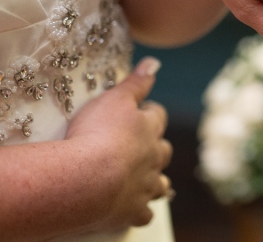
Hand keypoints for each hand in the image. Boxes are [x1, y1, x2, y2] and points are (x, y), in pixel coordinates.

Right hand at [66, 58, 171, 230]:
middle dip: (155, 146)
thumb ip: (136, 82)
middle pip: (162, 150)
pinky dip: (141, 210)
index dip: (149, 112)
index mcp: (149, 129)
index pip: (157, 116)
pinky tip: (138, 208)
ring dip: (155, 180)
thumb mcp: (114, 99)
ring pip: (159, 183)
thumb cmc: (96, 135)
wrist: (85, 181)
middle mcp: (153, 158)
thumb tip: (155, 63)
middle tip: (142, 146)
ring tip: (148, 178)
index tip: (142, 111)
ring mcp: (145, 186)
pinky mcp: (132, 211)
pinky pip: (144, 213)